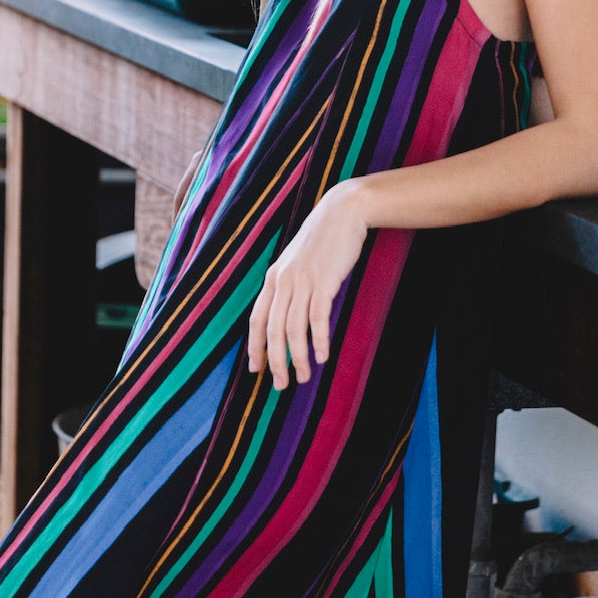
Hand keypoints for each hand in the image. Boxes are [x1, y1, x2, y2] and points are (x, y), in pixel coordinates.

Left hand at [247, 182, 367, 388]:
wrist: (343, 212)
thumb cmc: (323, 240)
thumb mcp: (298, 262)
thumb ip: (290, 285)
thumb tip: (287, 314)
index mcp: (273, 278)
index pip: (257, 320)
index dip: (255, 347)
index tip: (256, 369)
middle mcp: (283, 281)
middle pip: (273, 331)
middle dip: (275, 361)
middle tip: (281, 384)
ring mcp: (302, 281)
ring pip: (294, 329)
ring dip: (298, 358)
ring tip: (304, 377)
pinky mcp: (324, 281)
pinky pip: (318, 318)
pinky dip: (319, 340)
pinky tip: (323, 357)